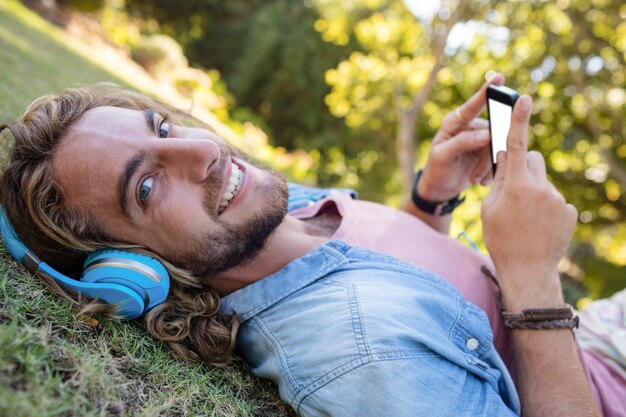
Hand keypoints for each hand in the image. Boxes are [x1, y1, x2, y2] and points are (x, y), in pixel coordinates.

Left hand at [418, 74, 503, 202]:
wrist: (439, 187)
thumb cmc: (436, 169)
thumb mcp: (442, 156)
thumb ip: (462, 142)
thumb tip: (486, 134)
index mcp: (455, 122)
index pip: (472, 105)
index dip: (486, 91)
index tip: (499, 78)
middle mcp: (470, 126)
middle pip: (492, 130)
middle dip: (487, 154)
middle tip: (477, 172)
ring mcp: (481, 138)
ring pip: (497, 146)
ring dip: (487, 166)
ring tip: (474, 179)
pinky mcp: (487, 151)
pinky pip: (499, 156)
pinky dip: (491, 170)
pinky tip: (480, 180)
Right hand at [481, 95, 577, 308]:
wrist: (527, 270)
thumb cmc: (501, 239)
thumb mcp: (489, 208)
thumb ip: (499, 180)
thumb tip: (507, 156)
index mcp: (516, 186)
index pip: (517, 145)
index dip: (519, 120)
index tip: (525, 98)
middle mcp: (540, 188)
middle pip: (533, 160)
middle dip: (524, 167)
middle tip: (514, 189)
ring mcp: (558, 199)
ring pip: (543, 180)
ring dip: (534, 189)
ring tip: (526, 216)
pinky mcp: (569, 211)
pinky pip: (555, 198)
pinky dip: (546, 205)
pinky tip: (539, 224)